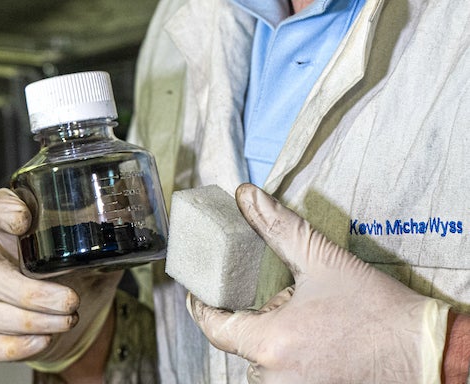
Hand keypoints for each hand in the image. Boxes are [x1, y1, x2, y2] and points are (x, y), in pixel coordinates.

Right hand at [0, 188, 122, 371]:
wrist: (73, 313)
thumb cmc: (78, 274)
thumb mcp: (95, 252)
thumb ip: (106, 238)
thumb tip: (133, 229)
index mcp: (12, 230)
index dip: (3, 212)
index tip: (24, 219)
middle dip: (33, 293)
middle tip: (70, 301)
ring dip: (30, 321)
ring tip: (66, 320)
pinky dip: (11, 346)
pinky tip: (41, 340)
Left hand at [187, 183, 450, 383]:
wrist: (425, 352)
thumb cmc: (377, 310)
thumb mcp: (323, 261)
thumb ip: (278, 227)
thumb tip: (247, 196)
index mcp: (271, 343)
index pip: (216, 328)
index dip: (202, 309)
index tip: (198, 296)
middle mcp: (276, 378)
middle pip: (242, 346)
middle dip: (252, 322)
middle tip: (273, 301)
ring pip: (262, 366)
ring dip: (272, 343)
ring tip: (303, 323)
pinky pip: (282, 379)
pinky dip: (287, 360)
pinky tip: (311, 342)